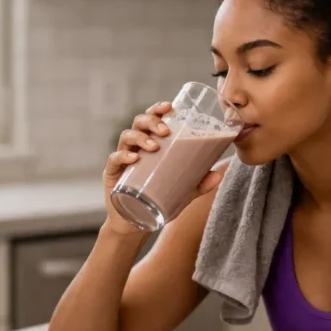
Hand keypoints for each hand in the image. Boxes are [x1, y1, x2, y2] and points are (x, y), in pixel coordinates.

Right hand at [102, 101, 224, 235]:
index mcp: (150, 144)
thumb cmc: (158, 201)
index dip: (157, 109)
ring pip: (126, 137)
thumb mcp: (182, 193)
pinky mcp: (112, 174)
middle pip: (138, 123)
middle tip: (165, 131)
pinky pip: (114, 159)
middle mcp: (135, 147)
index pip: (152, 119)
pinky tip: (134, 159)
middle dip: (151, 121)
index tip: (169, 106)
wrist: (136, 224)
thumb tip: (218, 175)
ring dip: (141, 138)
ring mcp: (122, 159)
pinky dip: (123, 155)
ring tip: (154, 146)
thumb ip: (199, 184)